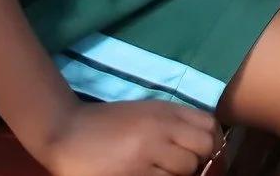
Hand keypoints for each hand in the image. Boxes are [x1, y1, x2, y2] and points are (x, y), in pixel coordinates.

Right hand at [36, 99, 221, 175]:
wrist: (65, 131)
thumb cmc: (104, 123)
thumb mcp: (143, 112)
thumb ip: (172, 123)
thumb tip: (204, 141)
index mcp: (163, 110)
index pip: (209, 125)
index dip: (213, 142)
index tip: (205, 153)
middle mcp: (160, 128)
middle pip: (203, 149)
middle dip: (198, 161)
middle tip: (181, 167)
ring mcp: (148, 152)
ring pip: (186, 169)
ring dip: (177, 174)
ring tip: (158, 171)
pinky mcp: (135, 174)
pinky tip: (146, 175)